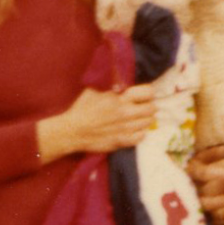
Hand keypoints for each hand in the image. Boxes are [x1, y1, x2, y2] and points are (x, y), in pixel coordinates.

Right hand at [37, 84, 155, 160]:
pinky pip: (141, 137)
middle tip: (143, 106)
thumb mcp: (94, 90)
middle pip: (151, 108)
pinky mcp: (121, 141)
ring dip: (145, 119)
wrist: (72, 131)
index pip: (148, 92)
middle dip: (149, 106)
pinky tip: (134, 130)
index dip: (147, 93)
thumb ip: (110, 87)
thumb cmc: (81, 108)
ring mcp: (125, 128)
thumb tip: (119, 83)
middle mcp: (126, 113)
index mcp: (120, 98)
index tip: (143, 95)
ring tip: (138, 118)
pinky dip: (140, 133)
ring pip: (148, 123)